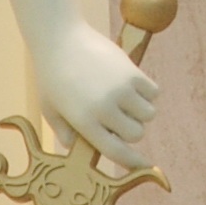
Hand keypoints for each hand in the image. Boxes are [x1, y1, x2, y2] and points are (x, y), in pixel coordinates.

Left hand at [36, 17, 157, 164]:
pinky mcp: (132, 71)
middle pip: (136, 133)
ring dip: (140, 111)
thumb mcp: (51, 109)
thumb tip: (80, 150)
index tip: (143, 166)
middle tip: (119, 118)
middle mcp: (105, 108)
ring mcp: (120, 89)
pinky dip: (147, 92)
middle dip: (131, 129)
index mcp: (84, 122)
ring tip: (125, 99)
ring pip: (148, 114)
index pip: (116, 151)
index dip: (132, 161)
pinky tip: (132, 85)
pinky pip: (154, 92)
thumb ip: (65, 133)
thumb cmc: (52, 76)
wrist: (60, 39)